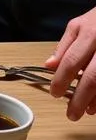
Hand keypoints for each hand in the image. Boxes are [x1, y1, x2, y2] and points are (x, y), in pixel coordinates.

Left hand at [44, 5, 95, 119]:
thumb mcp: (77, 26)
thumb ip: (64, 46)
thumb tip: (48, 65)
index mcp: (89, 34)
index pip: (72, 61)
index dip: (62, 79)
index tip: (54, 93)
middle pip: (92, 78)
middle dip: (80, 98)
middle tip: (71, 114)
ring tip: (85, 111)